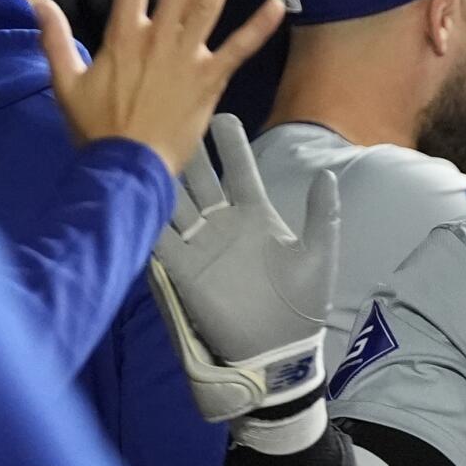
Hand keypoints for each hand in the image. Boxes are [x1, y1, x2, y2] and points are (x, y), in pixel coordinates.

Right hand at [36, 0, 286, 176]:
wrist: (128, 168)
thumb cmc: (96, 129)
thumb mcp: (65, 85)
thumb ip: (53, 41)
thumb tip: (39, 5)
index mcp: (123, 38)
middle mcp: (158, 40)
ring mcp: (187, 59)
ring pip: (208, 7)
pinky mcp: (210, 82)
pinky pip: (239, 50)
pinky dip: (258, 28)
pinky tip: (276, 5)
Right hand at [149, 114, 338, 422]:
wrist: (279, 350)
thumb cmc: (302, 305)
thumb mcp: (319, 255)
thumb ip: (323, 214)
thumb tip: (327, 175)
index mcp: (256, 215)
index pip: (239, 169)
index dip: (231, 144)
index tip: (222, 115)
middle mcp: (223, 223)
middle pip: (201, 176)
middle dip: (190, 148)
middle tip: (175, 115)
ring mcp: (200, 244)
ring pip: (176, 199)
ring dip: (164, 174)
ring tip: (150, 144)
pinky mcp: (182, 269)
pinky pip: (159, 238)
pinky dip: (147, 216)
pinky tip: (137, 190)